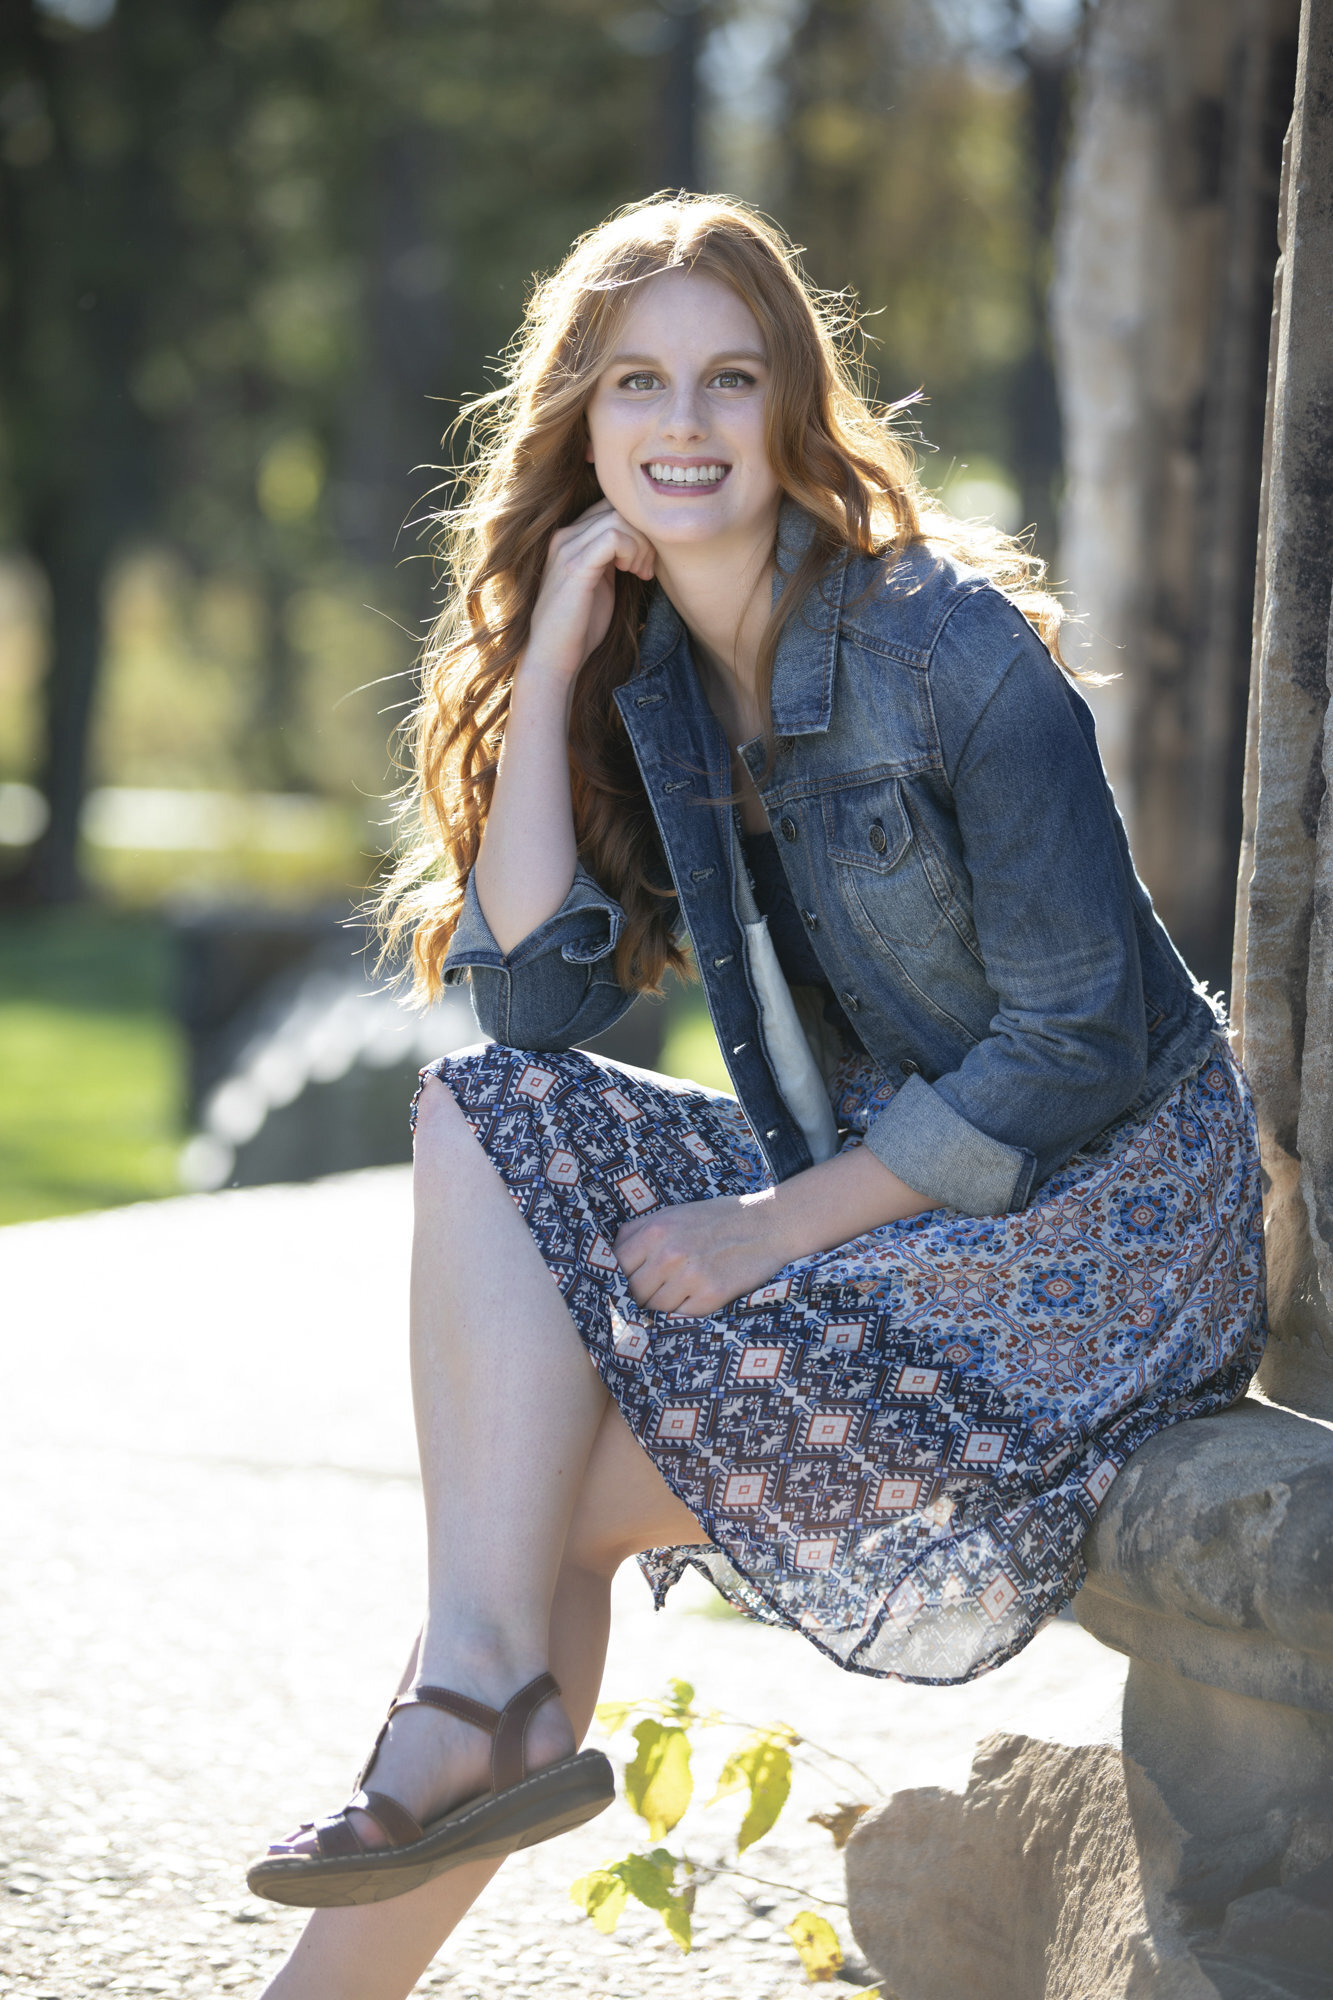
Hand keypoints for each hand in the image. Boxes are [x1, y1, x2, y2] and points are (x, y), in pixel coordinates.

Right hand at [525, 500, 655, 684]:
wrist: (552, 657)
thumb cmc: (578, 627)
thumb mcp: (599, 583)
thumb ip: (611, 559)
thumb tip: (640, 542)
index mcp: (569, 538)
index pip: (609, 507)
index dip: (634, 529)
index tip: (643, 563)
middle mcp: (564, 536)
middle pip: (616, 508)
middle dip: (642, 535)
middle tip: (646, 569)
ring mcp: (567, 549)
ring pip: (618, 519)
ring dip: (640, 545)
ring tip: (640, 573)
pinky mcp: (575, 567)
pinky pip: (614, 537)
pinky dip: (632, 552)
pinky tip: (632, 573)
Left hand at [614, 1192, 786, 1318]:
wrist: (768, 1224)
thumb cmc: (717, 1218)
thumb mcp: (673, 1213)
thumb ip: (638, 1232)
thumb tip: (609, 1256)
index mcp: (655, 1231)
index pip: (617, 1268)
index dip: (619, 1279)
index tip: (626, 1284)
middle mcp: (669, 1254)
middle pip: (634, 1293)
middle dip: (641, 1294)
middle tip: (655, 1290)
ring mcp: (690, 1276)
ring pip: (657, 1308)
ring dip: (665, 1304)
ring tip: (682, 1288)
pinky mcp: (711, 1295)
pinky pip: (683, 1315)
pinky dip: (687, 1309)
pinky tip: (700, 1293)